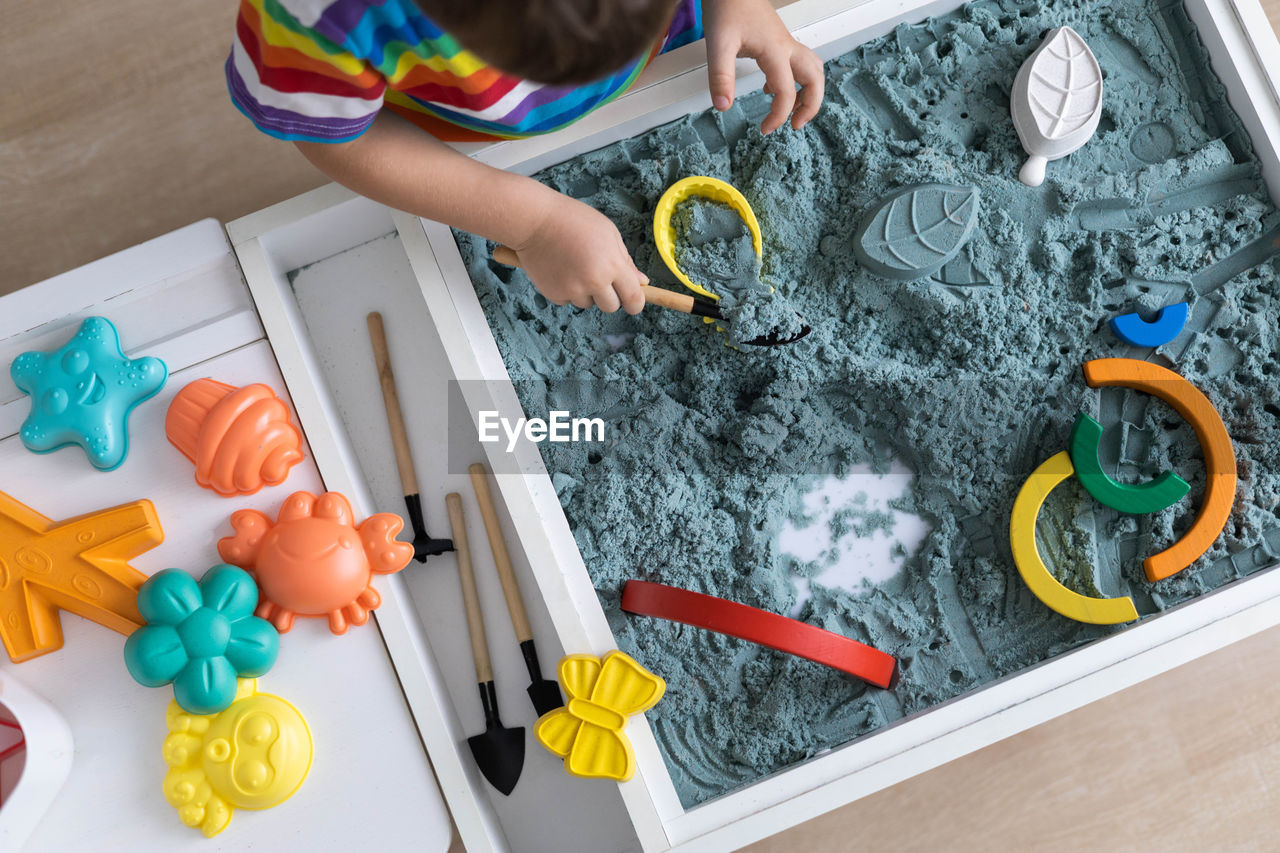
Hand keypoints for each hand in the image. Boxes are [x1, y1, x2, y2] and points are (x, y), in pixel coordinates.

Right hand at [509, 194, 647, 313]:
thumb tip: (642, 282)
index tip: (634, 303)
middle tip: (599, 276)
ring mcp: (572, 289)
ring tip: (575, 265)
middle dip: (609, 296)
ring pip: (588, 303)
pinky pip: (567, 300)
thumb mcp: (608, 233)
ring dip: (586, 291)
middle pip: (611, 307)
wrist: (534, 220)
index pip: (633, 298)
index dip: (636, 304)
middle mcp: (593, 281)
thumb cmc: (573, 220)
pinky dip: (566, 290)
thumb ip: (625, 260)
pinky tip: (560, 269)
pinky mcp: (554, 294)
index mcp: (612, 265)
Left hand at [703, 0, 824, 132]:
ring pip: (814, 71)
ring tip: (793, 111)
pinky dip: (798, 81)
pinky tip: (772, 89)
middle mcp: (787, 47)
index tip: (765, 129)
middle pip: (815, 80)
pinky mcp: (780, 41)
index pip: (786, 92)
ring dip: (810, 93)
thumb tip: (723, 106)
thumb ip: (720, 77)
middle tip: (795, 125)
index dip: (778, 116)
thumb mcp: (718, 45)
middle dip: (811, 106)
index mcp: (775, 51)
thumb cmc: (727, 8)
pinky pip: (801, 64)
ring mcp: (786, 43)